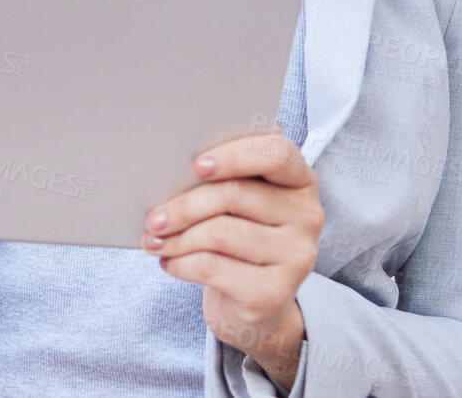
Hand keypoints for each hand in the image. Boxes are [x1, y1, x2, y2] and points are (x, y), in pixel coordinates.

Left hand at [142, 128, 321, 385]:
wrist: (255, 307)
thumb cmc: (240, 238)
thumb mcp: (239, 203)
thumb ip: (226, 175)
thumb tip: (175, 159)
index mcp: (300, 180)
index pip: (278, 154)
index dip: (235, 156)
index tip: (196, 165)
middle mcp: (308, 215)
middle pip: (235, 194)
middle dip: (184, 205)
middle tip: (154, 217)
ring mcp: (296, 256)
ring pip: (219, 232)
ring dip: (177, 238)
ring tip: (155, 241)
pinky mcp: (275, 292)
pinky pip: (212, 267)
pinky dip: (181, 263)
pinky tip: (170, 263)